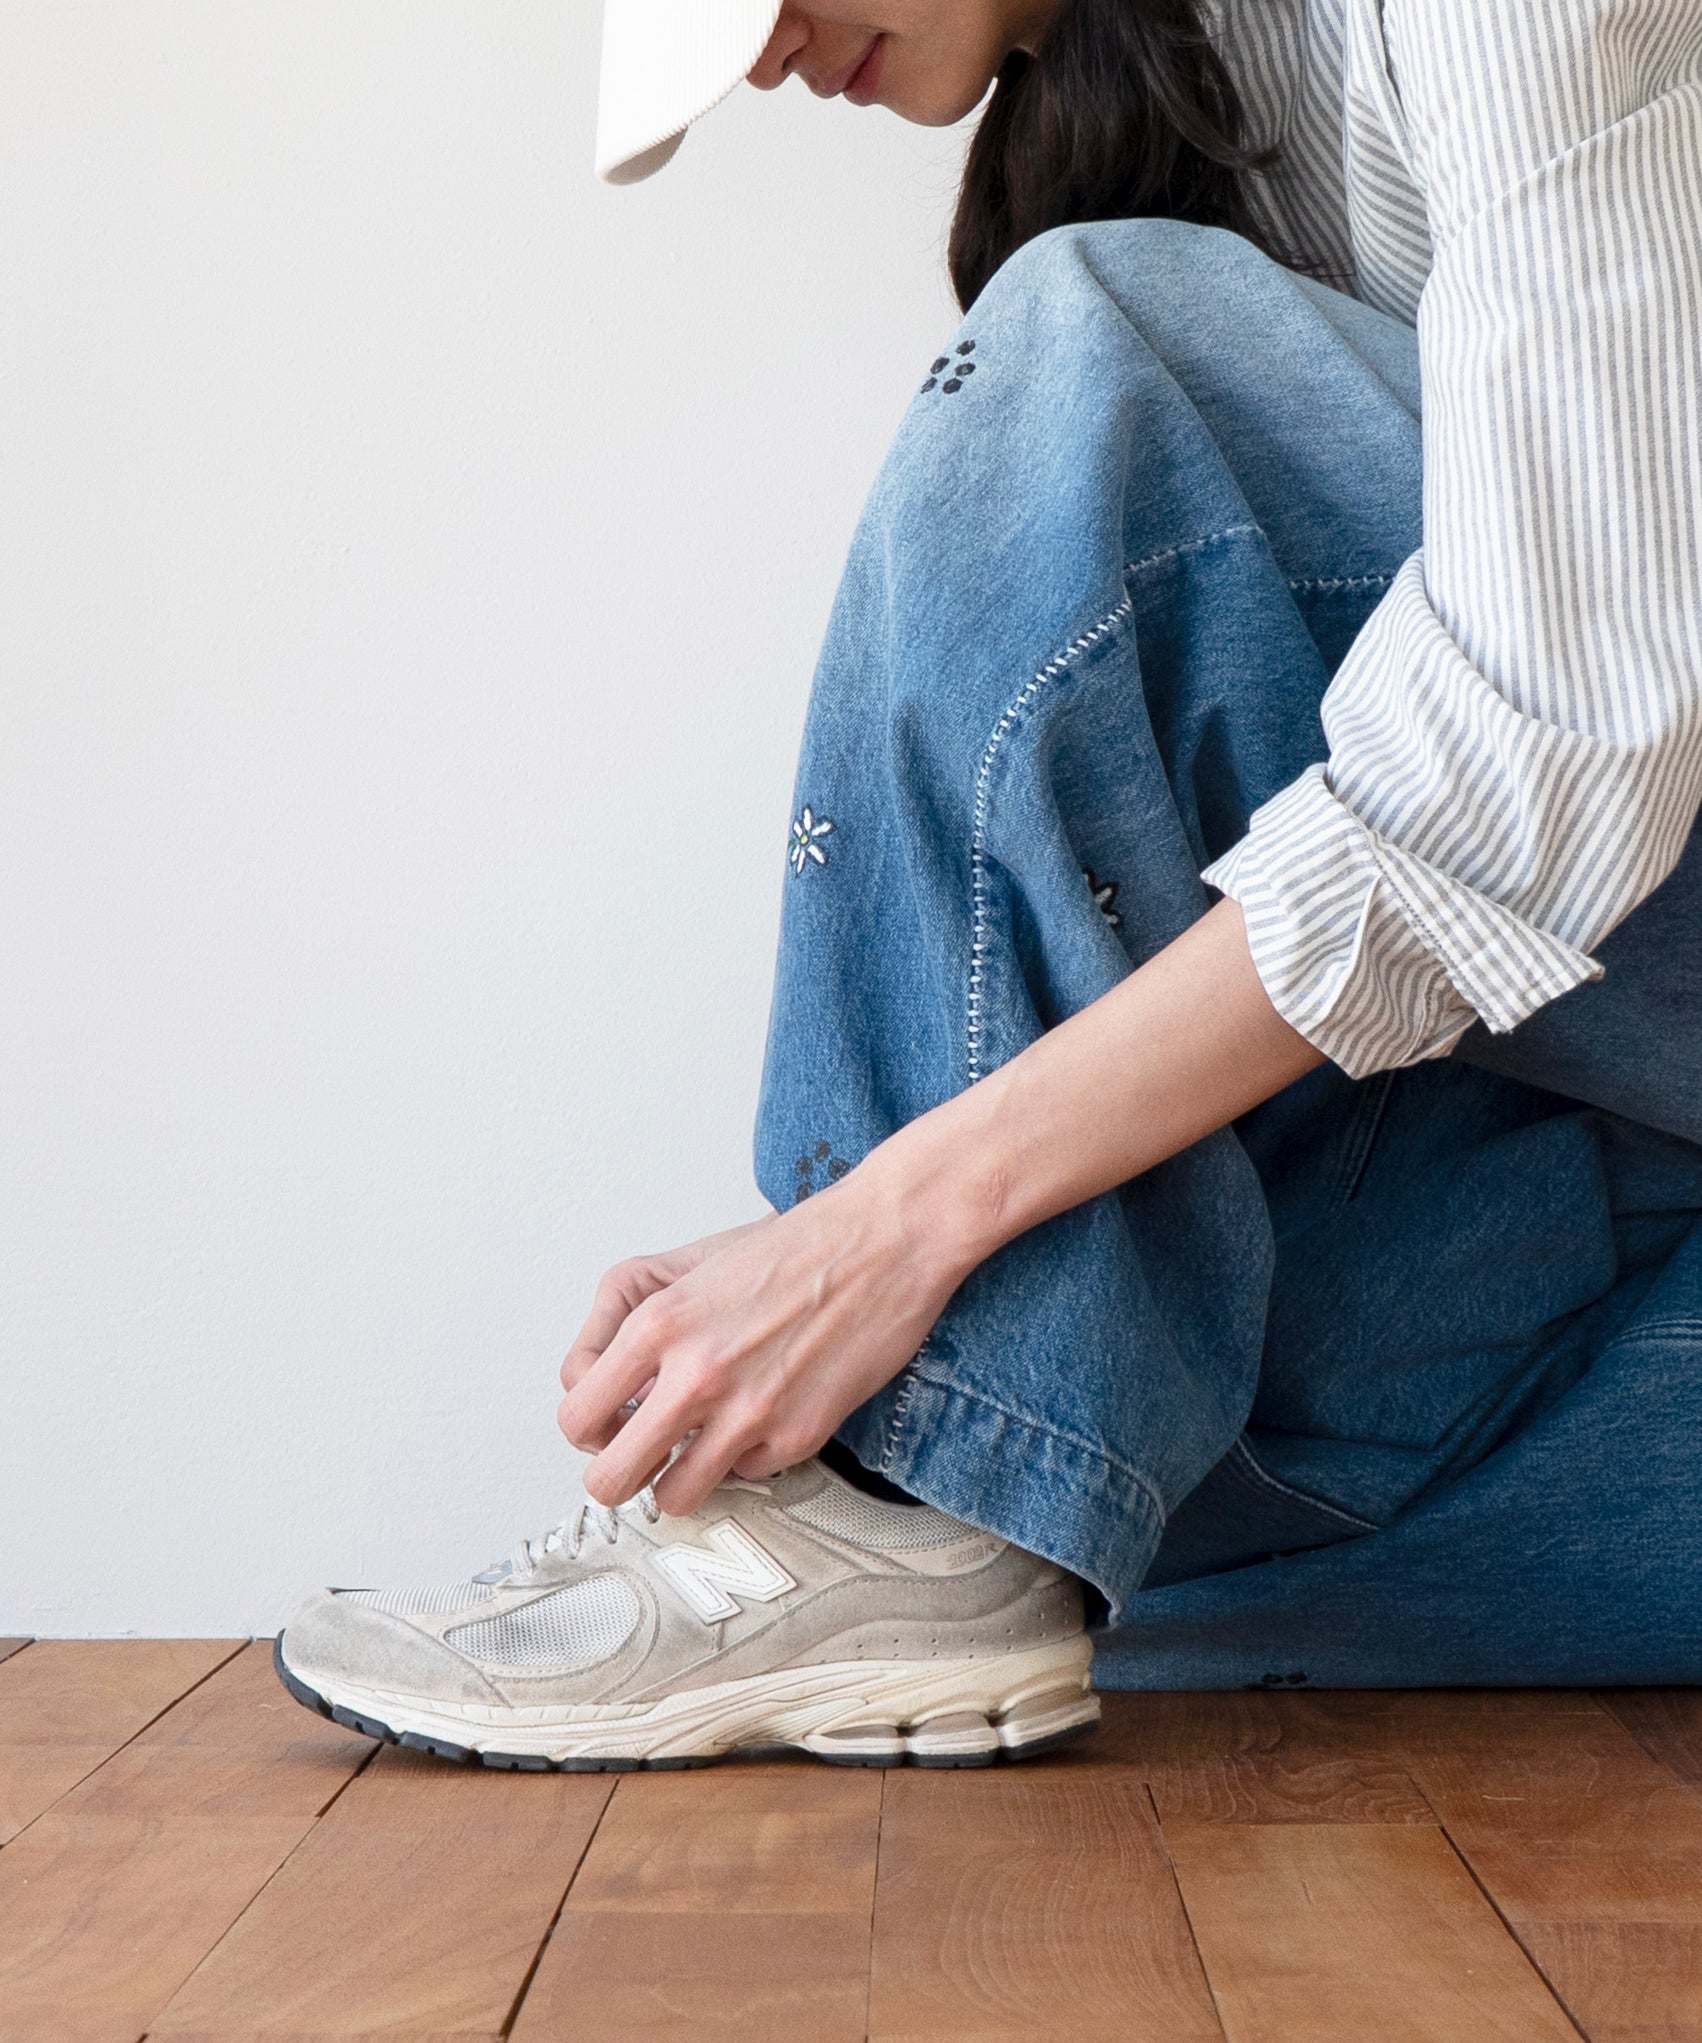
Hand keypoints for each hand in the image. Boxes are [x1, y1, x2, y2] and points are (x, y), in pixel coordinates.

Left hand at [557, 1167, 969, 1517]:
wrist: (885, 1240)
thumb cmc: (798, 1247)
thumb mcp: (697, 1268)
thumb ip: (646, 1331)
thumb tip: (619, 1393)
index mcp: (659, 1324)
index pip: (576, 1416)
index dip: (590, 1430)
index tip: (611, 1425)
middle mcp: (695, 1374)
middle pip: (609, 1478)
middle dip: (619, 1477)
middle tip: (640, 1460)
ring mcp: (747, 1411)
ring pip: (673, 1498)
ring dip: (680, 1481)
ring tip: (700, 1449)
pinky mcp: (796, 1436)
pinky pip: (746, 1475)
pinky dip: (751, 1454)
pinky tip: (770, 1411)